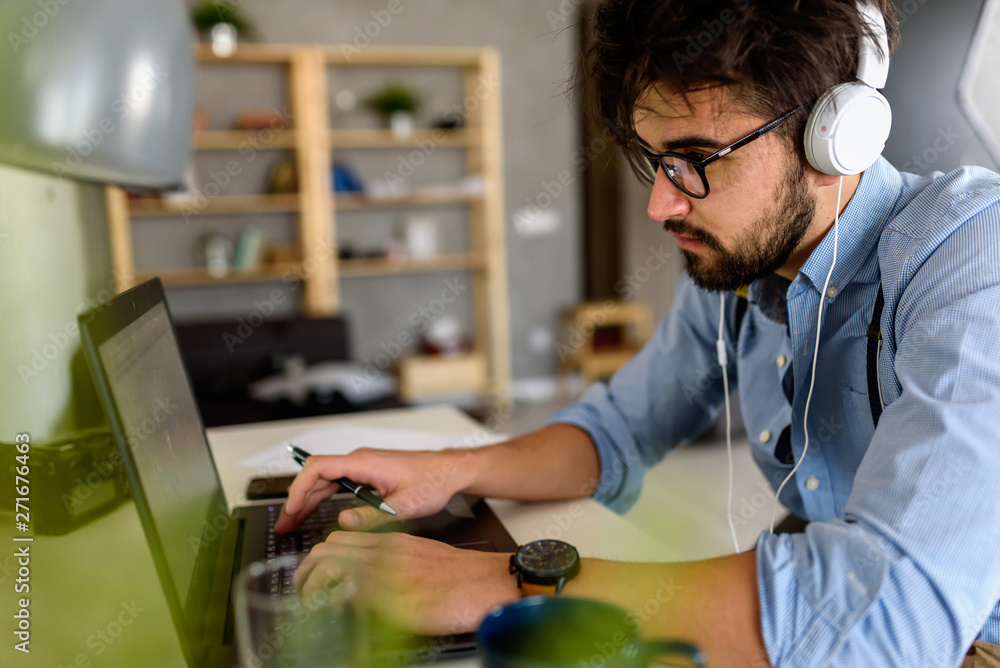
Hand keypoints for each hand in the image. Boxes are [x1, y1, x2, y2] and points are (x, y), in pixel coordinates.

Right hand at [275, 448, 473, 533]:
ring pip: (324, 481)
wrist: (449, 471)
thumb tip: (344, 523)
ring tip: (292, 524)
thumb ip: (373, 515)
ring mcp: (362, 466)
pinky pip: (336, 484)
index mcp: (365, 462)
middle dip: (297, 501)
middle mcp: (359, 461)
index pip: (319, 468)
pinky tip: (313, 514)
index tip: (292, 510)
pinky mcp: (366, 473)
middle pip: (316, 476)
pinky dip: (321, 498)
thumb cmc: (432, 481)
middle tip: (283, 526)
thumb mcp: (405, 505)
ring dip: (306, 501)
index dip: (300, 488)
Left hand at [294, 532, 517, 634]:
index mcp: (392, 543)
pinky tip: (332, 613)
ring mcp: (385, 572)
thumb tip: (376, 581)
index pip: (343, 537)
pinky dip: (330, 601)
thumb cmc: (464, 578)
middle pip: (329, 547)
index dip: (322, 556)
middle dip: (307, 569)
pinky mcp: (389, 594)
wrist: (487, 584)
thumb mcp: (424, 561)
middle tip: (304, 589)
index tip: (317, 573)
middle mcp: (385, 552)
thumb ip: (397, 565)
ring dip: (311, 583)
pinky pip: (346, 591)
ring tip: (310, 602)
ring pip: (329, 563)